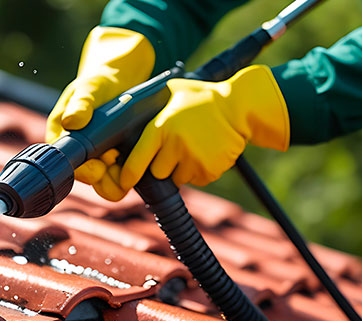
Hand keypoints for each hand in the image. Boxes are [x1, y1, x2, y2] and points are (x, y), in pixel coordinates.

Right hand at [46, 26, 154, 200]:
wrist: (121, 79)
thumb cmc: (99, 82)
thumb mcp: (90, 89)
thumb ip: (81, 104)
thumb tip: (71, 122)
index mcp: (62, 139)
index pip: (69, 165)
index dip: (84, 172)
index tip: (100, 167)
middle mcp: (78, 153)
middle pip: (88, 179)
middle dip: (105, 180)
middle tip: (121, 171)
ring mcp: (98, 158)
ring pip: (106, 182)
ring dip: (119, 179)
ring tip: (131, 165)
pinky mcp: (116, 159)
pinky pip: (122, 175)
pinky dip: (131, 172)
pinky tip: (140, 161)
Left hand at [116, 64, 289, 196]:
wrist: (241, 107)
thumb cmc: (203, 98)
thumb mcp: (173, 92)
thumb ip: (150, 103)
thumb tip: (126, 106)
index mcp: (160, 128)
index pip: (136, 162)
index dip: (128, 175)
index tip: (124, 182)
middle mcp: (174, 146)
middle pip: (157, 172)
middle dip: (163, 165)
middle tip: (177, 147)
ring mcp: (193, 160)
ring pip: (178, 178)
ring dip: (183, 168)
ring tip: (195, 146)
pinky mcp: (209, 170)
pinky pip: (197, 180)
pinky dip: (200, 171)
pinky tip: (208, 151)